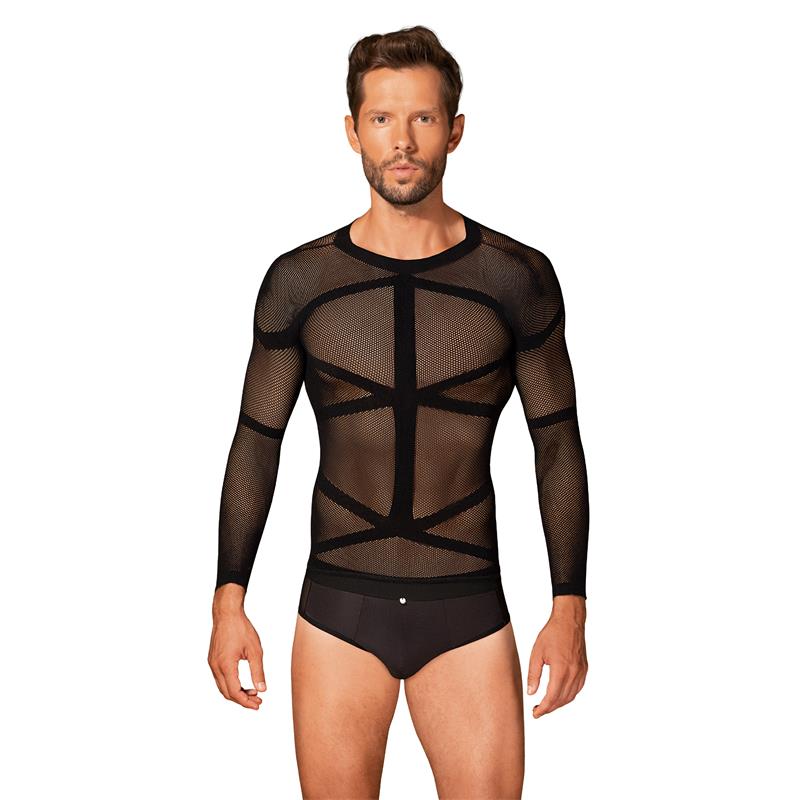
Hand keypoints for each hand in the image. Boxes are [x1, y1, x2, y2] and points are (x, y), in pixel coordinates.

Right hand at [208, 597, 266, 709]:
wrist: (227, 613)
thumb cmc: (241, 628)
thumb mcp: (255, 650)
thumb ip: (258, 671)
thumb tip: (262, 689)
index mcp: (225, 665)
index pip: (235, 692)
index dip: (246, 702)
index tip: (258, 704)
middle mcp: (216, 667)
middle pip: (227, 693)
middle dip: (242, 700)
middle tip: (257, 701)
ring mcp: (212, 663)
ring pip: (222, 687)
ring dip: (236, 693)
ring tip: (252, 693)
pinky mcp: (212, 660)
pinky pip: (220, 678)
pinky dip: (231, 684)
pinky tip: (242, 683)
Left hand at [526, 601, 587, 717]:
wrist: (569, 621)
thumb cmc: (552, 634)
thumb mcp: (537, 653)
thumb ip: (533, 674)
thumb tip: (531, 693)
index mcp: (561, 670)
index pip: (552, 698)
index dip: (543, 709)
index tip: (535, 713)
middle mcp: (574, 673)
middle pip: (562, 700)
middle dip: (549, 708)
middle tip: (538, 710)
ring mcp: (581, 672)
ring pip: (571, 696)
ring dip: (559, 703)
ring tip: (547, 705)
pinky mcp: (584, 669)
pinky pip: (577, 688)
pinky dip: (568, 695)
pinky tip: (560, 695)